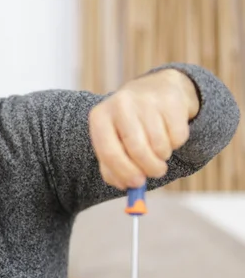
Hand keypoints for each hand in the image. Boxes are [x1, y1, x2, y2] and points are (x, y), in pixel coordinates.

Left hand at [88, 69, 199, 189]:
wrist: (155, 90)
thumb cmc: (129, 126)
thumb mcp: (114, 142)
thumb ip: (114, 170)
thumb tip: (128, 187)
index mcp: (99, 117)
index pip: (109, 152)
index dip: (124, 172)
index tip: (135, 185)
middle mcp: (120, 104)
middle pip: (136, 149)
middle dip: (149, 168)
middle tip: (155, 173)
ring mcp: (146, 100)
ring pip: (159, 145)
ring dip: (162, 156)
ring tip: (158, 150)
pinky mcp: (170, 100)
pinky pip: (178, 136)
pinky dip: (176, 143)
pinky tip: (168, 133)